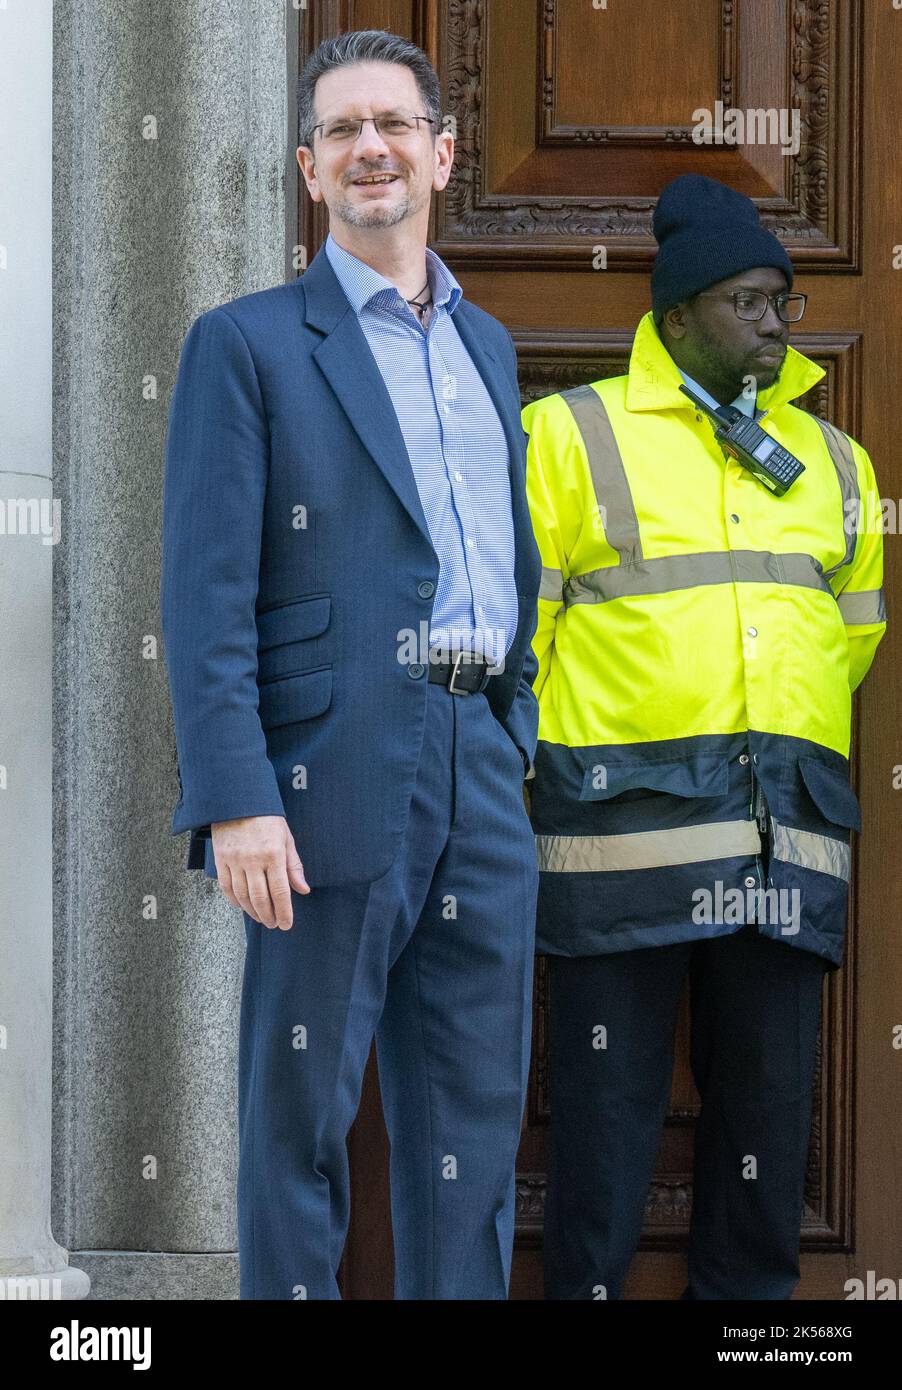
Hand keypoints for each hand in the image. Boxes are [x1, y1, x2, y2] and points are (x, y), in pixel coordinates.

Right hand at [211, 815, 309, 929]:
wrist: (237, 800)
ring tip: (261, 918)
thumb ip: (294, 866)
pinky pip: (226, 887)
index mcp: (273, 854)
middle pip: (260, 898)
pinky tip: (242, 906)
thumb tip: (303, 890)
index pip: (280, 891)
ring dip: (252, 911)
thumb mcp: (286, 838)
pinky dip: (234, 901)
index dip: (284, 911)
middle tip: (274, 924)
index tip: (286, 924)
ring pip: (242, 896)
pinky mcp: (220, 860)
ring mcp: (234, 861)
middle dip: (268, 915)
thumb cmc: (266, 818)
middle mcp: (253, 860)